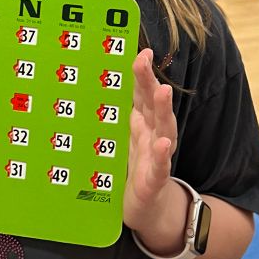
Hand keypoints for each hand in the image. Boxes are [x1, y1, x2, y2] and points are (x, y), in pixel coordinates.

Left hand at [123, 48, 176, 231]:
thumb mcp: (123, 136)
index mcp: (141, 123)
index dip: (143, 74)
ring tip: (163, 92)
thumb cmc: (133, 167)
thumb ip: (117, 113)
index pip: (142, 94)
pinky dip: (162, 155)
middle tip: (145, 60)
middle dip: (150, 82)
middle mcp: (152, 135)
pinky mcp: (154, 180)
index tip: (142, 52)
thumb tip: (95, 84)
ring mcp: (156, 156)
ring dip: (164, 110)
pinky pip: (159, 166)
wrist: (147, 207)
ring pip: (163, 130)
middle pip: (153, 105)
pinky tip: (163, 144)